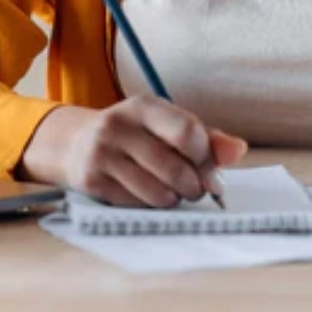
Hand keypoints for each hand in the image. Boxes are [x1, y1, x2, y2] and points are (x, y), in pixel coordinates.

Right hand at [15, 96, 247, 206]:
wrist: (73, 143)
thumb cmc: (133, 136)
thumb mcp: (164, 126)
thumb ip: (204, 138)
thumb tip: (238, 150)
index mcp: (143, 106)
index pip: (187, 133)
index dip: (206, 159)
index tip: (208, 169)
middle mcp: (119, 124)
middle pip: (176, 169)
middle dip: (193, 187)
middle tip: (192, 188)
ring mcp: (102, 153)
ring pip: (159, 193)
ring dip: (173, 199)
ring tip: (169, 190)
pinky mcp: (92, 180)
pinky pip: (138, 205)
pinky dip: (150, 206)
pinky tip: (144, 194)